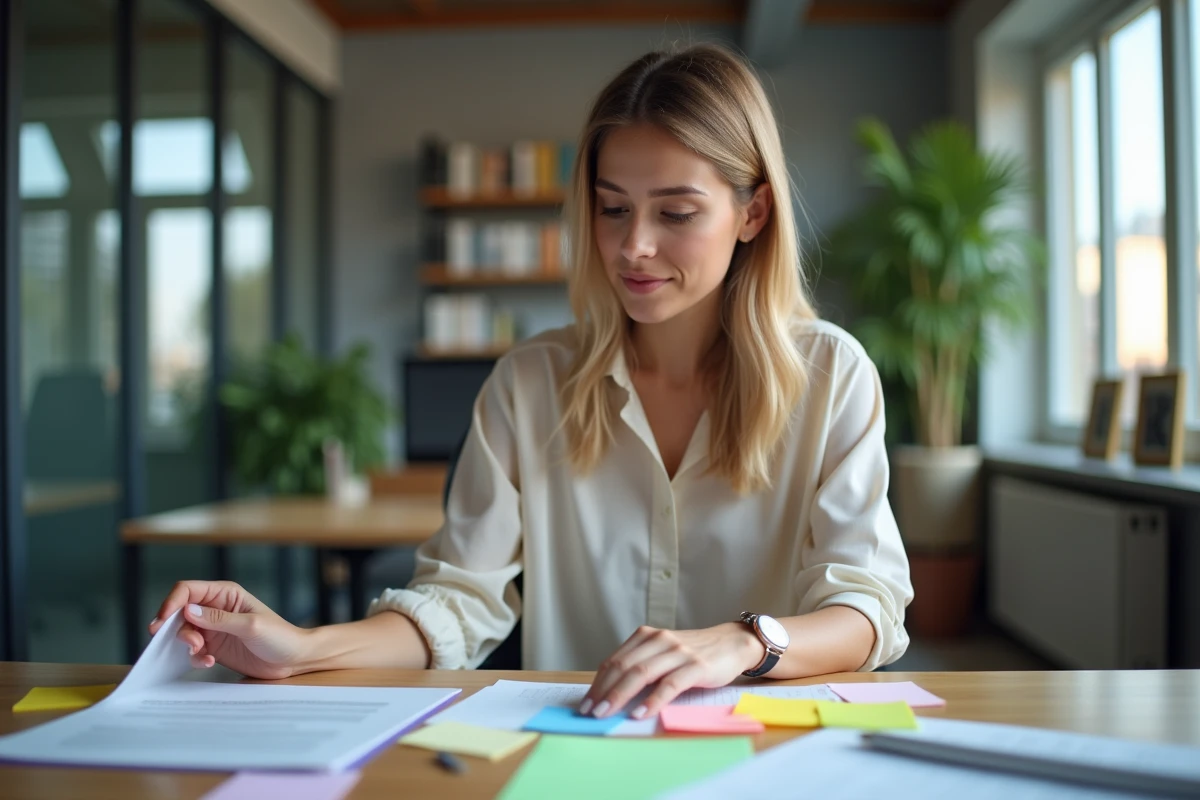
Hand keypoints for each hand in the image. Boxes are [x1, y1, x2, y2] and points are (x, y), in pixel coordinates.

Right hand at [147, 580, 312, 679]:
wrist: (294, 659)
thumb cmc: (280, 636)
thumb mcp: (250, 626)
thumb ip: (219, 619)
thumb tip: (188, 611)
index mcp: (226, 594)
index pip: (188, 590)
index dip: (171, 603)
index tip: (161, 622)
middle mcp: (216, 609)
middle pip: (180, 613)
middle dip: (177, 629)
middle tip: (188, 644)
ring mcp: (214, 629)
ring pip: (184, 633)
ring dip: (188, 645)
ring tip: (204, 654)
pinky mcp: (214, 647)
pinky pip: (193, 651)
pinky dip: (196, 658)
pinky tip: (209, 662)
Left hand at [580, 623, 762, 719]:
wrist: (732, 643)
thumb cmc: (694, 654)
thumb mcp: (663, 653)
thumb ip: (641, 666)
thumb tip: (611, 694)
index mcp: (646, 636)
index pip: (614, 661)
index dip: (597, 683)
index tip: (585, 704)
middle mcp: (659, 640)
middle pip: (623, 667)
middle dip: (603, 691)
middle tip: (590, 713)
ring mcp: (677, 652)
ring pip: (641, 674)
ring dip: (620, 695)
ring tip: (606, 714)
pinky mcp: (696, 665)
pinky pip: (669, 684)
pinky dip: (652, 699)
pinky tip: (640, 713)